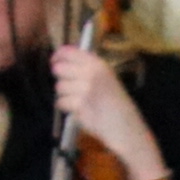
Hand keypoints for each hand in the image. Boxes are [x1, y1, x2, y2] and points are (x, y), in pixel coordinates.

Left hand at [48, 40, 160, 179]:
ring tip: (78, 101)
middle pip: (59, 69)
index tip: (55, 61)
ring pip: (59, 87)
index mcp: (98, 64)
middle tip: (69, 85)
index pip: (68, 52)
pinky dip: (66, 107)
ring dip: (64, 94)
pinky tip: (78, 109)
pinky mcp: (79, 106)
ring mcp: (85, 90)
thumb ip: (86, 67)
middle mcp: (91, 74)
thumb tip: (61, 61)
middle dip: (60, 77)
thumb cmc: (115, 103)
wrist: (124, 126)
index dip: (58, 56)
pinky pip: (61, 102)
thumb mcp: (106, 77)